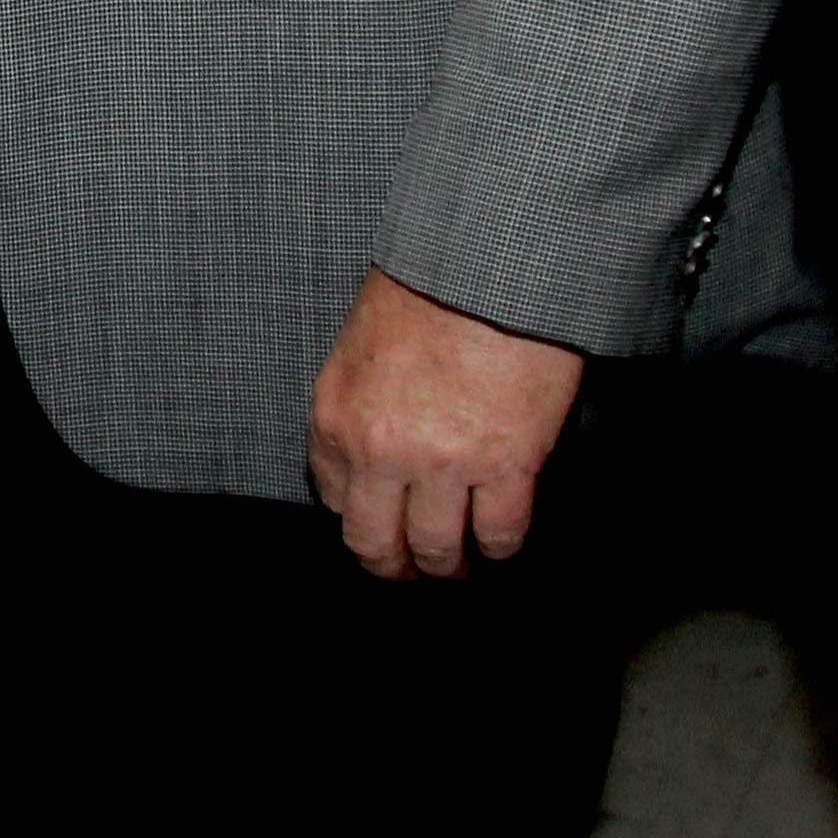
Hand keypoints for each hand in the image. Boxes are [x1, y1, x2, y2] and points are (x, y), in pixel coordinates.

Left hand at [306, 267, 584, 579]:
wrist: (490, 266)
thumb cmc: (428, 288)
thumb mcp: (363, 344)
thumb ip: (362, 402)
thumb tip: (375, 447)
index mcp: (336, 416)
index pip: (332, 495)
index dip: (357, 515)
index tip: (376, 521)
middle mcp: (379, 450)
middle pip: (374, 542)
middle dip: (392, 565)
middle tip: (410, 571)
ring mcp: (443, 462)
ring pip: (438, 549)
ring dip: (448, 565)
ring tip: (459, 566)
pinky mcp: (506, 464)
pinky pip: (500, 533)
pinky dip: (500, 546)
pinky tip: (501, 543)